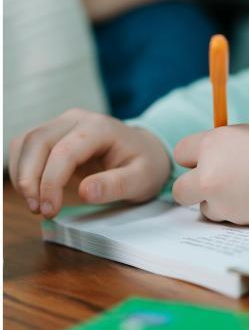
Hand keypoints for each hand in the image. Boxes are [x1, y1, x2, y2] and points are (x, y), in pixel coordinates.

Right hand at [9, 109, 170, 217]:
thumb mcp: (142, 179)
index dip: (51, 181)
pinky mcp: (53, 134)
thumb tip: (84, 193)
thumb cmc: (145, 165)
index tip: (50, 210)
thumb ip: (116, 185)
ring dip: (22, 174)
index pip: (64, 151)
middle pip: (38, 140)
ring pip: (26, 142)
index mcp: (100, 127)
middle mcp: (77, 119)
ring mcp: (62, 124)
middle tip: (38, 210)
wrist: (145, 151)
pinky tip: (33, 192)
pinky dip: (22, 169)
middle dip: (30, 178)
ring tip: (35, 204)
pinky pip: (26, 146)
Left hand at [172, 115, 248, 226]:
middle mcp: (210, 173)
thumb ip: (231, 141)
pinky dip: (236, 214)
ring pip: (204, 208)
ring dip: (218, 202)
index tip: (211, 157)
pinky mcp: (240, 222)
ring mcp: (224, 202)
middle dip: (196, 187)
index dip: (196, 156)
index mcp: (214, 142)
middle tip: (221, 181)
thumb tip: (219, 150)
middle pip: (181, 189)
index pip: (182, 152)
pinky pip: (226, 220)